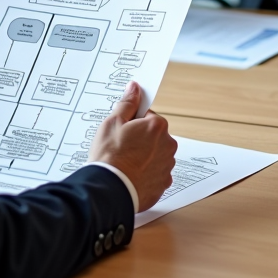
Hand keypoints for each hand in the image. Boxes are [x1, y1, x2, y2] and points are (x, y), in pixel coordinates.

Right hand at [88, 81, 176, 211]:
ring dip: (144, 157)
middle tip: (121, 147)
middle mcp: (168, 144)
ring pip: (155, 155)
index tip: (123, 130)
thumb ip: (127, 103)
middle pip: (154, 136)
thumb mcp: (113, 122)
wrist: (110, 189)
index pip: (148, 116)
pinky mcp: (163, 184)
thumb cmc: (110, 155)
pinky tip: (131, 175)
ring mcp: (167, 165)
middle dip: (140, 139)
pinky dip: (146, 174)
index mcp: (157, 126)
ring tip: (125, 163)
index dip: (133, 122)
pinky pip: (155, 173)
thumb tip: (135, 88)